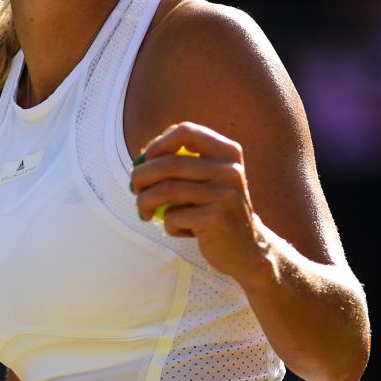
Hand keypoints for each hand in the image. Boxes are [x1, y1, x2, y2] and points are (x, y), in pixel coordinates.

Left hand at [130, 121, 273, 285]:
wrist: (247, 249)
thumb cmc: (213, 209)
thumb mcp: (205, 180)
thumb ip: (179, 164)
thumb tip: (139, 159)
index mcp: (228, 152)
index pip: (186, 131)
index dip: (158, 143)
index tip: (145, 160)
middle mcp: (230, 169)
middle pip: (170, 163)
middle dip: (141, 176)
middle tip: (133, 188)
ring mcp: (225, 194)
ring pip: (166, 190)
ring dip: (145, 202)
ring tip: (144, 212)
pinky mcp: (217, 219)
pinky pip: (174, 216)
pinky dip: (168, 225)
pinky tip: (179, 229)